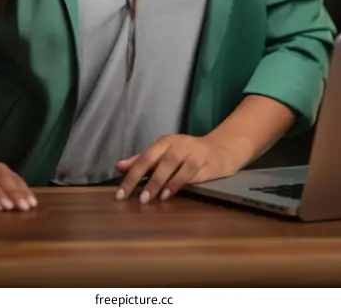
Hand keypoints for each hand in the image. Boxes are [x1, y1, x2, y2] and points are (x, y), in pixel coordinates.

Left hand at [115, 133, 242, 202]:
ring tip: (148, 198)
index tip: (120, 194)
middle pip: (156, 159)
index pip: (144, 157)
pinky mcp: (205, 160)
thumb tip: (118, 167)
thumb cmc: (188, 154)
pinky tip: (168, 193)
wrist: (222, 148)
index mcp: (164, 142)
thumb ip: (142, 161)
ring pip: (172, 164)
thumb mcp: (165, 155)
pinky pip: (189, 171)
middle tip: (135, 198)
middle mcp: (177, 143)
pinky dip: (177, 182)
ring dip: (159, 181)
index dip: (131, 175)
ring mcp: (192, 150)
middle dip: (143, 178)